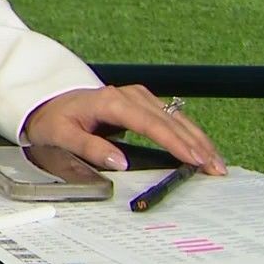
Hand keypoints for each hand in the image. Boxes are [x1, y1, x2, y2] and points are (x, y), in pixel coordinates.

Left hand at [24, 85, 225, 174]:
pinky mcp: (142, 102)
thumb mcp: (62, 136)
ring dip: (198, 139)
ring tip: (216, 163)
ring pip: (176, 117)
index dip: (174, 141)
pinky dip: (189, 134)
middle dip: (196, 144)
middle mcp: (128, 95)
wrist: (47, 103)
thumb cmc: (54, 120)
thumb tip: (120, 162)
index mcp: (110, 101)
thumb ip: (89, 148)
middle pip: (170, 119)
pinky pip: (171, 118)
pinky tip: (202, 149)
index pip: (149, 123)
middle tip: (216, 168)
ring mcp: (137, 96)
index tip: (194, 158)